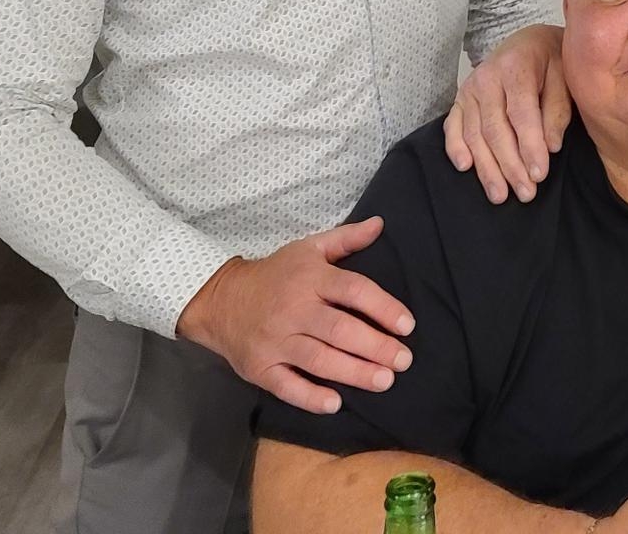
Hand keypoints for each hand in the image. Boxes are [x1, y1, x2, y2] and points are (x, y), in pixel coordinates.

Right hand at [175, 217, 414, 414]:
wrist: (220, 299)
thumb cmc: (275, 274)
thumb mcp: (308, 249)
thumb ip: (346, 238)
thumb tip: (381, 224)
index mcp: (310, 278)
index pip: (353, 290)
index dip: (383, 307)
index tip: (407, 325)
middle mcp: (294, 310)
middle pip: (340, 329)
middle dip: (375, 347)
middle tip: (403, 360)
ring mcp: (275, 341)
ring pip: (318, 359)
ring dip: (354, 372)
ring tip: (384, 380)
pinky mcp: (259, 367)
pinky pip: (286, 385)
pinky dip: (310, 396)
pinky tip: (335, 404)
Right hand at [444, 22, 568, 202]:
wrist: (528, 42)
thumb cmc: (552, 61)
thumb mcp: (565, 76)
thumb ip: (558, 110)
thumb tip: (550, 146)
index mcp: (516, 66)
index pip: (521, 113)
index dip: (529, 146)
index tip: (539, 175)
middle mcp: (487, 77)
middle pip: (495, 129)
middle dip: (510, 165)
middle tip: (526, 193)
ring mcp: (469, 88)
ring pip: (474, 134)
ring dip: (486, 168)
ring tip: (500, 194)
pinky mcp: (460, 100)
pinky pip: (453, 127)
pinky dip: (455, 148)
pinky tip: (465, 167)